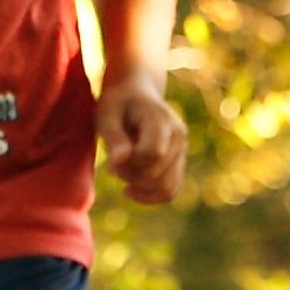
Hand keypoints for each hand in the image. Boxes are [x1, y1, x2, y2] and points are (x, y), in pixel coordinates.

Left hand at [96, 69, 187, 205]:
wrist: (136, 93)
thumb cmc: (117, 103)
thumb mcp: (107, 115)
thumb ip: (114, 139)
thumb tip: (117, 163)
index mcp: (162, 119)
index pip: (152, 154)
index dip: (129, 164)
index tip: (111, 161)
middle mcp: (179, 136)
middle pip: (158, 174)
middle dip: (131, 177)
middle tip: (112, 167)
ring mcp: (182, 150)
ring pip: (168, 188)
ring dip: (140, 188)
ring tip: (123, 174)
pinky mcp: (179, 162)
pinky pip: (171, 190)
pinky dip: (150, 196)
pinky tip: (129, 189)